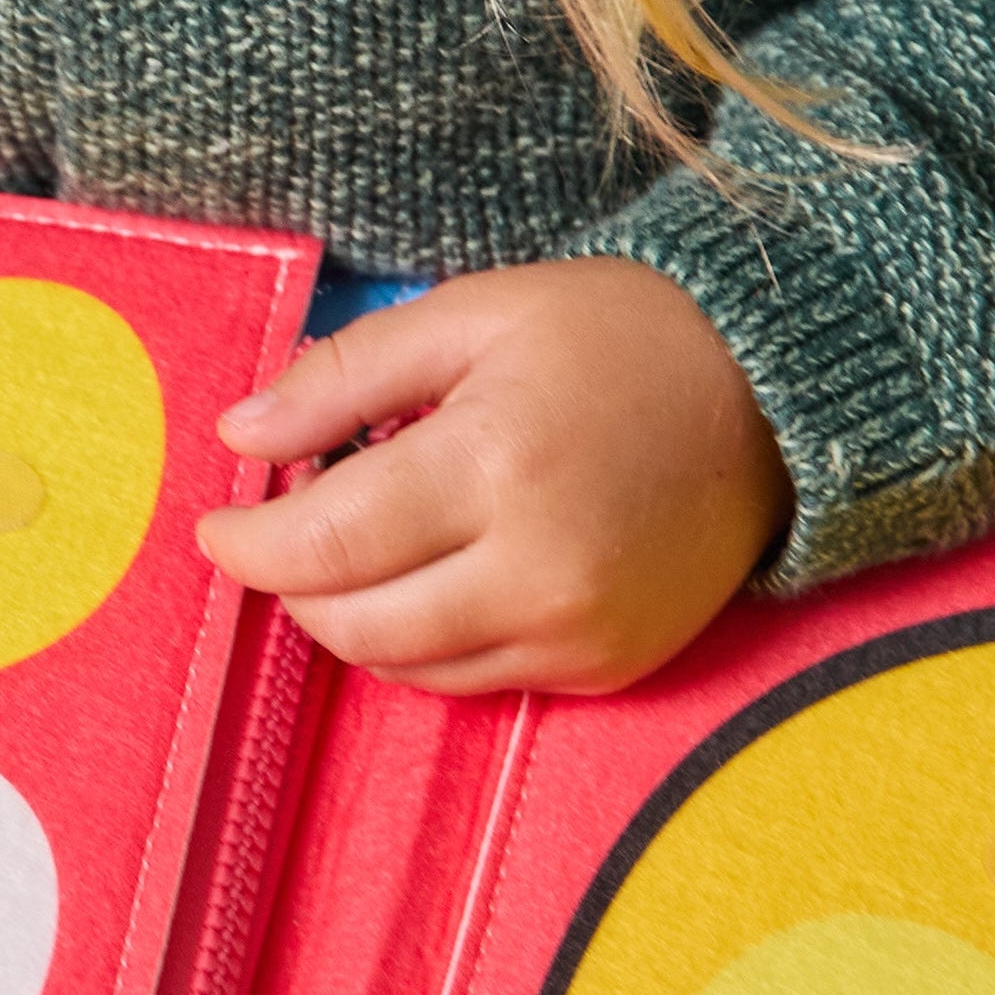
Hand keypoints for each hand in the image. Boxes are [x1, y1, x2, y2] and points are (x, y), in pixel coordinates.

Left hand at [203, 260, 794, 695]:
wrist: (777, 397)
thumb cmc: (619, 337)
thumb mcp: (475, 314)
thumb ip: (346, 378)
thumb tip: (238, 436)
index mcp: (496, 466)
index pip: (324, 545)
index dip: (250, 545)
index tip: (217, 525)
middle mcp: (538, 569)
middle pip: (353, 625)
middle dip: (296, 584)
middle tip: (295, 524)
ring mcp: (577, 632)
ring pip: (404, 666)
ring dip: (355, 616)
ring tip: (372, 539)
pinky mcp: (605, 667)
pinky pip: (472, 680)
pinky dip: (428, 639)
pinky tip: (442, 569)